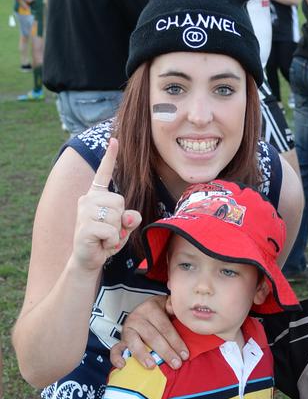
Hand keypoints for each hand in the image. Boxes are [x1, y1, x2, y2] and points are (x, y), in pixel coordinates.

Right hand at [71, 138, 140, 273]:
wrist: (88, 259)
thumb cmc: (105, 241)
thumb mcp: (122, 228)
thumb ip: (130, 219)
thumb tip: (133, 216)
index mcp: (97, 196)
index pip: (104, 174)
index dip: (110, 157)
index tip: (115, 140)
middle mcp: (88, 199)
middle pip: (120, 201)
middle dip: (121, 220)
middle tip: (109, 231)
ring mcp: (85, 212)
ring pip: (117, 217)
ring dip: (117, 233)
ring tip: (105, 237)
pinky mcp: (85, 226)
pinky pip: (112, 232)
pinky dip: (113, 242)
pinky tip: (102, 243)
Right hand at [109, 296, 188, 369]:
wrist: (146, 311)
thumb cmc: (162, 313)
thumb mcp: (169, 305)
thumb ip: (175, 308)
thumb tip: (179, 311)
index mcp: (151, 307)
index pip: (164, 327)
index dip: (176, 341)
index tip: (185, 355)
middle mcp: (137, 317)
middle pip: (151, 336)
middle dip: (165, 352)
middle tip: (176, 364)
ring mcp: (127, 329)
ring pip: (133, 342)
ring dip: (143, 355)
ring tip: (152, 366)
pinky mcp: (120, 340)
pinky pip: (115, 349)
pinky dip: (116, 358)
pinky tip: (123, 366)